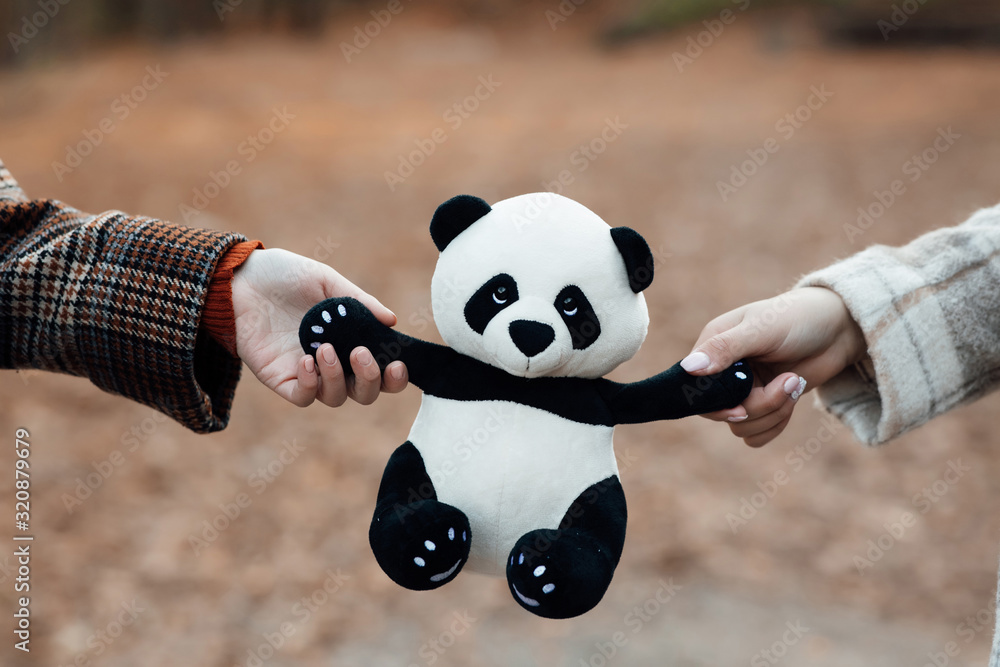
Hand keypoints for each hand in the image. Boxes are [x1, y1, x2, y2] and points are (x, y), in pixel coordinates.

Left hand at [231, 248, 407, 407]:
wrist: (240, 278)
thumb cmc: (285, 276)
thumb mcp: (326, 281)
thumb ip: (358, 301)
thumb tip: (392, 321)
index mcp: (349, 339)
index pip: (381, 369)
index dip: (394, 376)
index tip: (397, 363)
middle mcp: (333, 361)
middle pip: (364, 392)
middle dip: (371, 380)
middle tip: (361, 353)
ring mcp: (307, 371)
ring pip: (336, 397)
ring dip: (337, 378)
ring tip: (325, 348)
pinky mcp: (281, 378)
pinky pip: (303, 397)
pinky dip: (311, 385)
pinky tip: (306, 361)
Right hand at [681, 287, 865, 446]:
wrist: (839, 328)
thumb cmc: (798, 318)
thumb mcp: (761, 329)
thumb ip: (725, 348)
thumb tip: (689, 369)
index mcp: (713, 347)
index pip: (696, 389)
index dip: (716, 405)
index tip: (742, 406)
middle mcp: (723, 371)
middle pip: (721, 413)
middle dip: (759, 406)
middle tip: (788, 382)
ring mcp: (744, 390)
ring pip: (742, 426)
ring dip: (774, 412)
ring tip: (796, 382)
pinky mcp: (764, 404)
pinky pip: (756, 434)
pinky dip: (777, 424)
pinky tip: (793, 397)